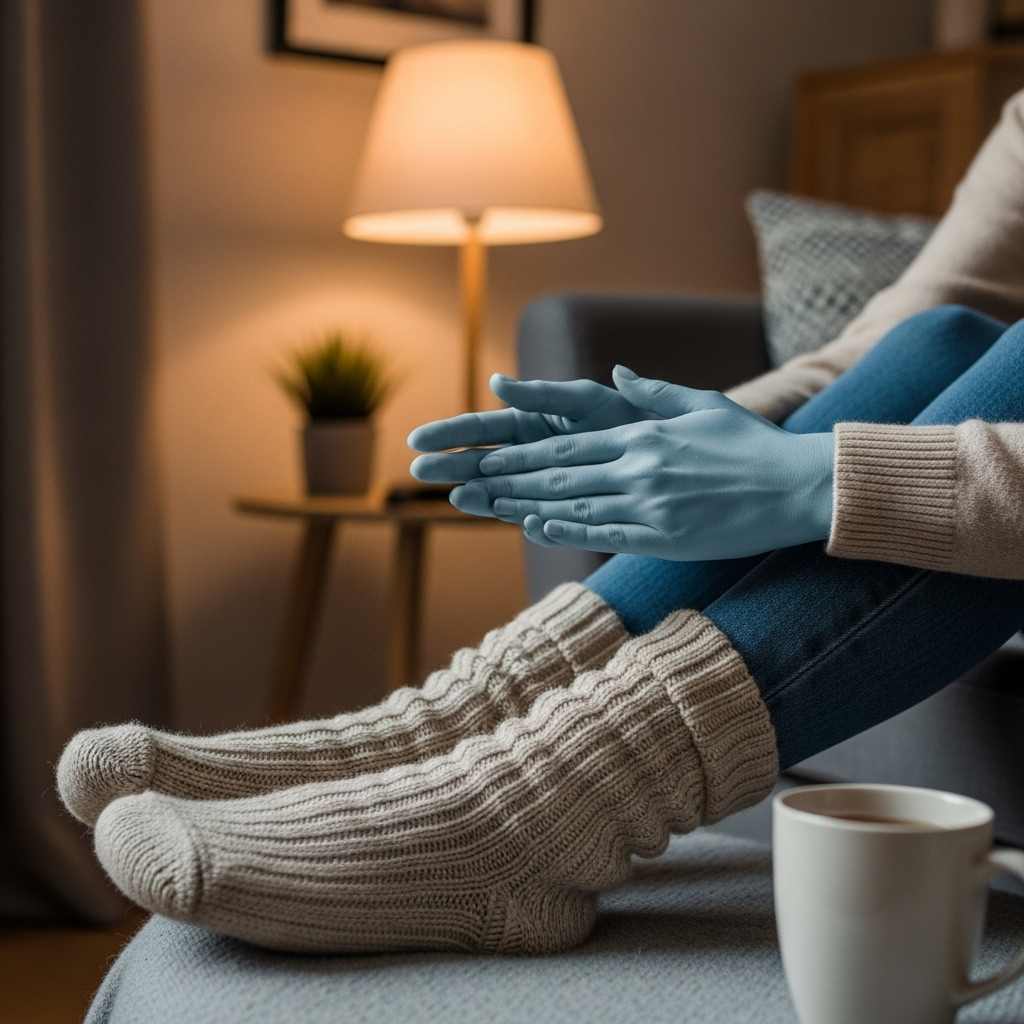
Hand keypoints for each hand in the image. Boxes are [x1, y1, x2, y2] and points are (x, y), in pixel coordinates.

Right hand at [407, 373, 646, 516]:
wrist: (669, 455)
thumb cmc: (626, 417)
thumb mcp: (586, 400)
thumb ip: (544, 394)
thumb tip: (496, 381)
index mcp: (529, 421)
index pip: (481, 426)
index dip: (450, 432)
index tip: (419, 439)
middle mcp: (530, 455)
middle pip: (482, 460)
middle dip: (452, 464)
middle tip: (420, 470)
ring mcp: (544, 485)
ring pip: (503, 491)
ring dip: (478, 495)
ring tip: (455, 498)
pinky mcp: (565, 511)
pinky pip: (540, 517)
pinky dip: (526, 518)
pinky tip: (512, 518)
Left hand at [452, 366, 834, 560]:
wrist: (798, 485)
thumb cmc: (753, 444)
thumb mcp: (703, 404)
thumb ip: (653, 392)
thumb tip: (617, 375)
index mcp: (643, 434)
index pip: (568, 443)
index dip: (523, 451)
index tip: (490, 454)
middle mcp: (637, 466)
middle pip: (558, 472)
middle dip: (510, 476)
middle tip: (471, 479)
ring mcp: (648, 503)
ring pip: (572, 503)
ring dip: (525, 505)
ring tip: (489, 506)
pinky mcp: (663, 536)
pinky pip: (603, 534)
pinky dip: (566, 530)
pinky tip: (537, 528)